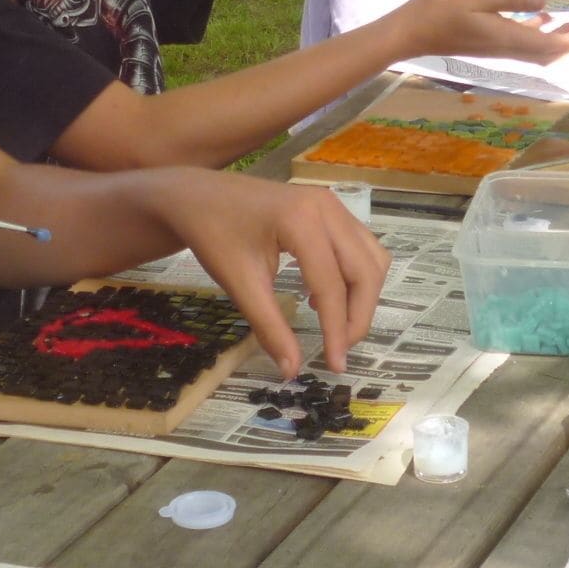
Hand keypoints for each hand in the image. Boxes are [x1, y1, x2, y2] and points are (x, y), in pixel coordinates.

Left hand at [155, 173, 391, 376]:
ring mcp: (333, 204)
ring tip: (335, 325)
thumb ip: (270, 328)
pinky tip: (324, 296)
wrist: (197, 196)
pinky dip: (354, 276)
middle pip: (365, 270)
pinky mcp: (331, 208)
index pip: (332, 284)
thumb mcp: (239, 284)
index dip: (338, 329)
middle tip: (339, 351)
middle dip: (358, 316)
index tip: (335, 365)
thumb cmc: (213, 235)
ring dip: (362, 296)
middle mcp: (327, 207)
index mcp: (302, 220)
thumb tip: (291, 371)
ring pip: (371, 258)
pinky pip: (360, 246)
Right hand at [392, 0, 568, 62]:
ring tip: (568, 23)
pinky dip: (534, 35)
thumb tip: (546, 2)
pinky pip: (519, 46)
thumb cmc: (441, 9)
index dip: (568, 41)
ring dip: (552, 40)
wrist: (411, 31)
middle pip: (543, 54)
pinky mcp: (486, 45)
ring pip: (533, 51)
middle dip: (566, 43)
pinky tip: (538, 18)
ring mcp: (495, 49)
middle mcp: (504, 48)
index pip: (546, 45)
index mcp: (506, 36)